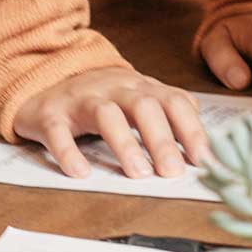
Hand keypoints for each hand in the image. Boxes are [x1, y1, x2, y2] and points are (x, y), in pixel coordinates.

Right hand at [12, 67, 208, 178]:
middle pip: (143, 106)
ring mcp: (81, 99)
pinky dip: (68, 152)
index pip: (174, 102)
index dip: (192, 130)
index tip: (205, 160)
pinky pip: (58, 131)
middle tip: (173, 172)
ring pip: (105, 114)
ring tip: (138, 174)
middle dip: (161, 139)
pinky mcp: (50, 114)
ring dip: (124, 144)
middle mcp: (114, 88)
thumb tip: (206, 147)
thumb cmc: (102, 98)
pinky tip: (80, 173)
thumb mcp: (138, 98)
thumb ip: (170, 114)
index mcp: (140, 87)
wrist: (45, 78)